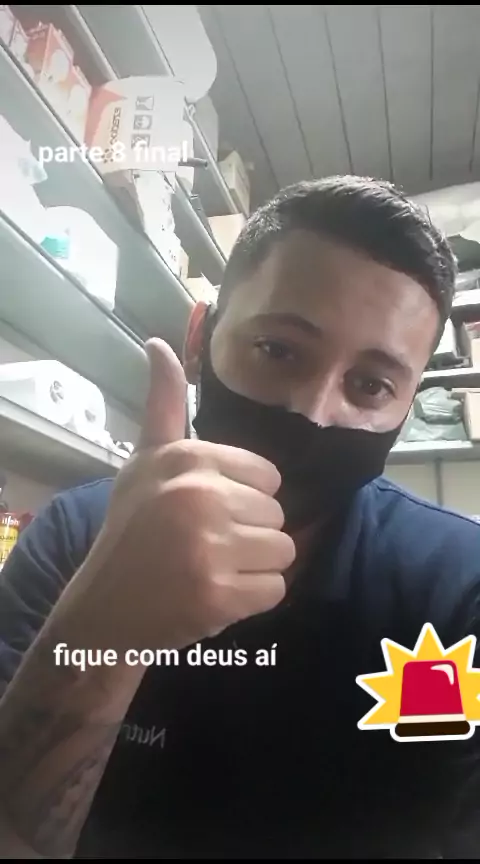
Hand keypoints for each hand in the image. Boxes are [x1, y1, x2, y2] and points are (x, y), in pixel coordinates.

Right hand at [75, 339, 294, 652]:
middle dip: (250, 534)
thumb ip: (163, 404)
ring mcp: (210, 547)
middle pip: (277, 514)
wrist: (106, 607)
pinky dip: (252, 599)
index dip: (244, 499)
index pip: (268, 476)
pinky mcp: (220, 595)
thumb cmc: (132, 529)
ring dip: (255, 567)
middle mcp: (200, 495)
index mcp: (188, 457)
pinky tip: (216, 595)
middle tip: (204, 546)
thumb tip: (158, 343)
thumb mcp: (145, 460)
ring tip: (213, 569)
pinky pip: (276, 590)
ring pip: (284, 551)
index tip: (206, 514)